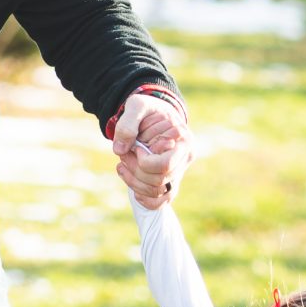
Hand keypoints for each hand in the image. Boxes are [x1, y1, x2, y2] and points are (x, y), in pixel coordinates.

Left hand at [113, 91, 191, 207]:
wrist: (154, 114)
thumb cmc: (148, 109)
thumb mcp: (136, 105)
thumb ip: (127, 123)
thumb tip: (120, 150)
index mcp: (184, 140)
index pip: (164, 165)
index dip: (144, 160)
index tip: (136, 146)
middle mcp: (185, 159)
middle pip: (159, 180)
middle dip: (135, 170)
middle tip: (124, 155)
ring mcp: (178, 172)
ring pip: (156, 192)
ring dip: (133, 181)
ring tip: (122, 164)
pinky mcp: (170, 181)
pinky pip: (160, 201)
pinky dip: (144, 198)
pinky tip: (131, 184)